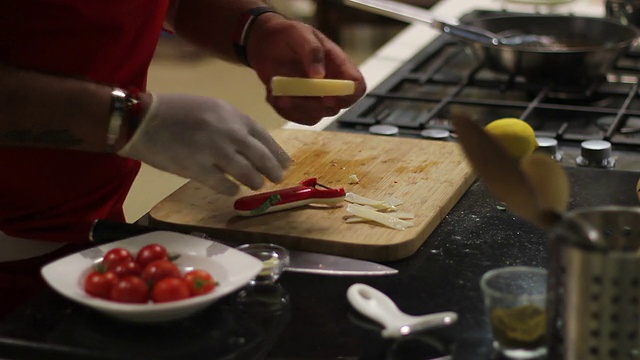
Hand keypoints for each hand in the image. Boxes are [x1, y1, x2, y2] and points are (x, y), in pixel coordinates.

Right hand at [118, 94, 291, 194]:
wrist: (143, 119)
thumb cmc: (176, 111)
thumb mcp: (210, 108)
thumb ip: (232, 124)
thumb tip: (251, 145)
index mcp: (232, 115)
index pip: (265, 136)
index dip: (277, 153)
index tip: (286, 163)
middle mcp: (229, 132)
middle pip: (261, 157)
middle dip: (273, 170)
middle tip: (277, 178)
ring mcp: (214, 151)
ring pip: (247, 173)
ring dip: (254, 181)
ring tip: (256, 184)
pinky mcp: (198, 169)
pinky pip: (224, 185)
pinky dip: (231, 189)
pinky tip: (232, 189)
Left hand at [246, 15, 366, 125]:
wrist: (265, 43)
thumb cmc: (288, 35)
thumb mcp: (300, 34)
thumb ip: (312, 51)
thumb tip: (320, 75)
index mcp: (338, 65)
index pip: (356, 86)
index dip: (348, 96)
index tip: (327, 97)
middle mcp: (330, 84)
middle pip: (335, 107)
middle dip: (313, 105)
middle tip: (292, 96)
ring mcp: (315, 95)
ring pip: (316, 115)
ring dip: (296, 109)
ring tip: (278, 94)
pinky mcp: (300, 104)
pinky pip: (299, 117)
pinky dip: (285, 111)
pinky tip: (274, 96)